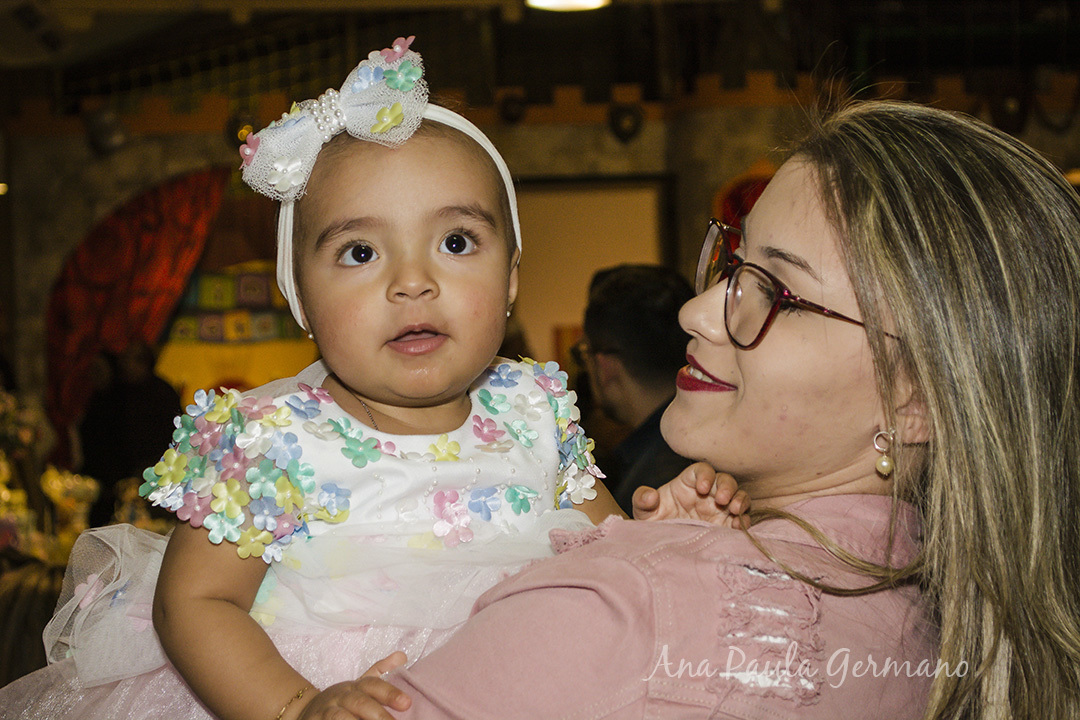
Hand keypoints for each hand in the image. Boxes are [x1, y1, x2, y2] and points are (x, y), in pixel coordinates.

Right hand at [297, 652, 410, 719]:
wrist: (309, 708)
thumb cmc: (344, 699)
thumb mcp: (361, 684)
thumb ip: (381, 671)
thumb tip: (403, 656)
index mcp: (356, 686)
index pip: (373, 685)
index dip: (390, 693)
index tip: (407, 703)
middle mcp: (342, 697)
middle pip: (360, 703)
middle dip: (378, 715)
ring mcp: (328, 710)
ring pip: (341, 717)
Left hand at [632, 462, 748, 527]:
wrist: (662, 546)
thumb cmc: (655, 522)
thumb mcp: (643, 511)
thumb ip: (642, 499)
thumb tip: (650, 495)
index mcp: (688, 484)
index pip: (702, 470)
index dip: (705, 475)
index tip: (702, 488)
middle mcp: (708, 493)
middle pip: (725, 480)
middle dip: (727, 487)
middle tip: (722, 500)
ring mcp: (720, 509)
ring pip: (738, 496)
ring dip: (740, 500)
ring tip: (735, 510)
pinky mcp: (727, 525)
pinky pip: (742, 519)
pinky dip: (743, 521)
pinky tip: (737, 527)